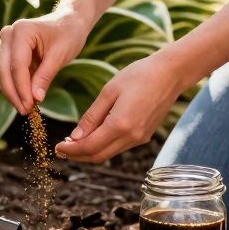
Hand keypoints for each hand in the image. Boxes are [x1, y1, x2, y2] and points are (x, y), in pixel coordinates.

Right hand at [0, 10, 91, 114]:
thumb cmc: (68, 34)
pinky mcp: (8, 52)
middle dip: (13, 93)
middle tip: (25, 112)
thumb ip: (45, 76)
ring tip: (26, 108)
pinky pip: (7, 73)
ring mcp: (6, 43)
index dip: (22, 88)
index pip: (17, 66)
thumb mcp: (60, 55)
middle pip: (4, 71)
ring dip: (12, 92)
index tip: (29, 106)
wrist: (69, 22)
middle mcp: (8, 35)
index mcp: (21, 31)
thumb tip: (35, 98)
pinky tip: (25, 99)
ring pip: (2, 74)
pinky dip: (14, 86)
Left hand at [56, 52, 187, 163]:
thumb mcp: (109, 91)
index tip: (57, 149)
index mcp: (121, 125)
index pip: (89, 147)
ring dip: (90, 152)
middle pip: (99, 156)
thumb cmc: (139, 75)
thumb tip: (75, 137)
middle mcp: (132, 136)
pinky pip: (119, 147)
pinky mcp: (145, 136)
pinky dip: (104, 146)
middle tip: (62, 149)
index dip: (71, 151)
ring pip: (109, 153)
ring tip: (74, 143)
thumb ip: (91, 117)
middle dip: (78, 155)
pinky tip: (94, 136)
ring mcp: (140, 138)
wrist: (171, 74)